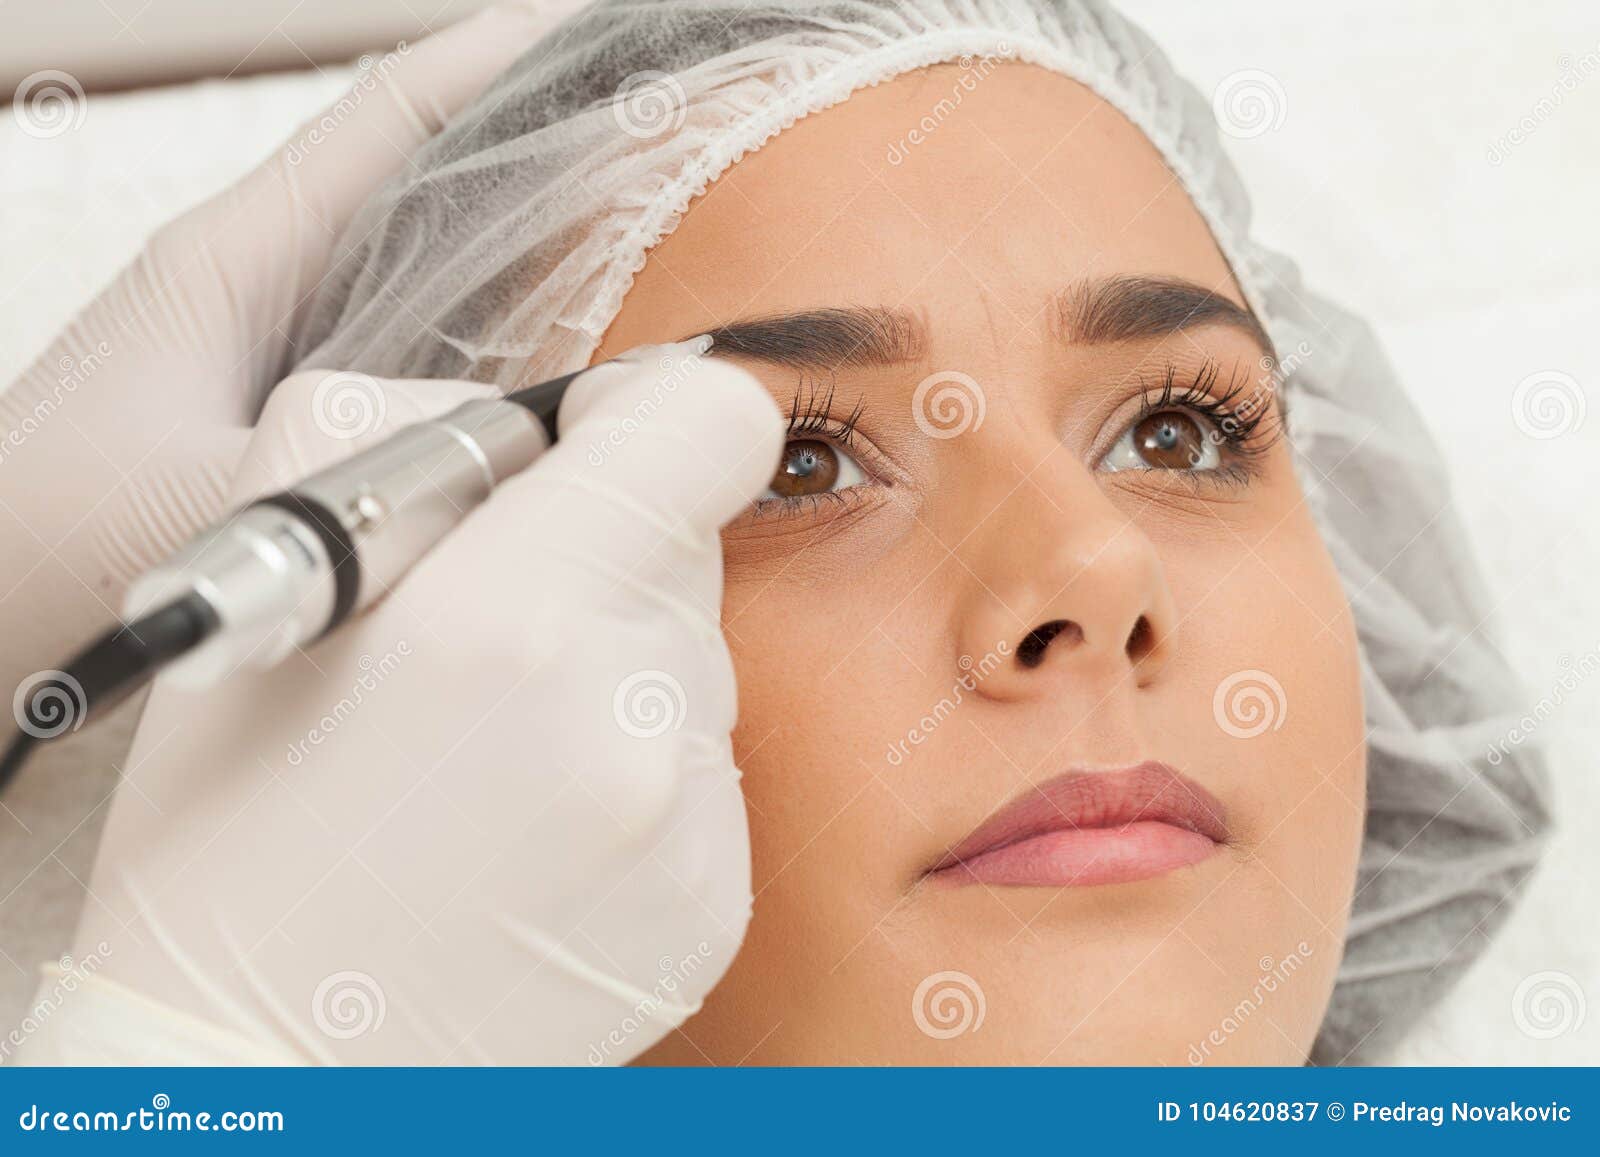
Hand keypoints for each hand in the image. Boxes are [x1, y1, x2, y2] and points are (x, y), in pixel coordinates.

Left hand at [0, 4, 574, 727]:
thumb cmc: (38, 555)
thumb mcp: (212, 500)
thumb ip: (364, 463)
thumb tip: (523, 447)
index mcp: (233, 261)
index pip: (390, 121)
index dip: (501, 60)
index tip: (604, 29)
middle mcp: (260, 285)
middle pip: (423, 177)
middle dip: (543, 141)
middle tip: (663, 133)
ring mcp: (275, 349)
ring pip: (424, 263)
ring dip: (528, 240)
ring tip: (643, 230)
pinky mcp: (287, 414)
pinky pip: (415, 350)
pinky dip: (495, 335)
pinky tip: (562, 362)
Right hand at [19, 349, 782, 1063]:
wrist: (268, 1077)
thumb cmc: (231, 836)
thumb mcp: (273, 578)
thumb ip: (418, 443)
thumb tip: (552, 424)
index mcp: (513, 617)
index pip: (707, 428)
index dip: (655, 416)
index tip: (599, 446)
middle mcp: (629, 716)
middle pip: (690, 547)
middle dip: (601, 558)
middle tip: (483, 636)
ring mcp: (687, 823)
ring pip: (693, 662)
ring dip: (613, 671)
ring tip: (490, 762)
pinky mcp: (714, 903)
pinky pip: (703, 771)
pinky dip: (632, 772)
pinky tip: (533, 837)